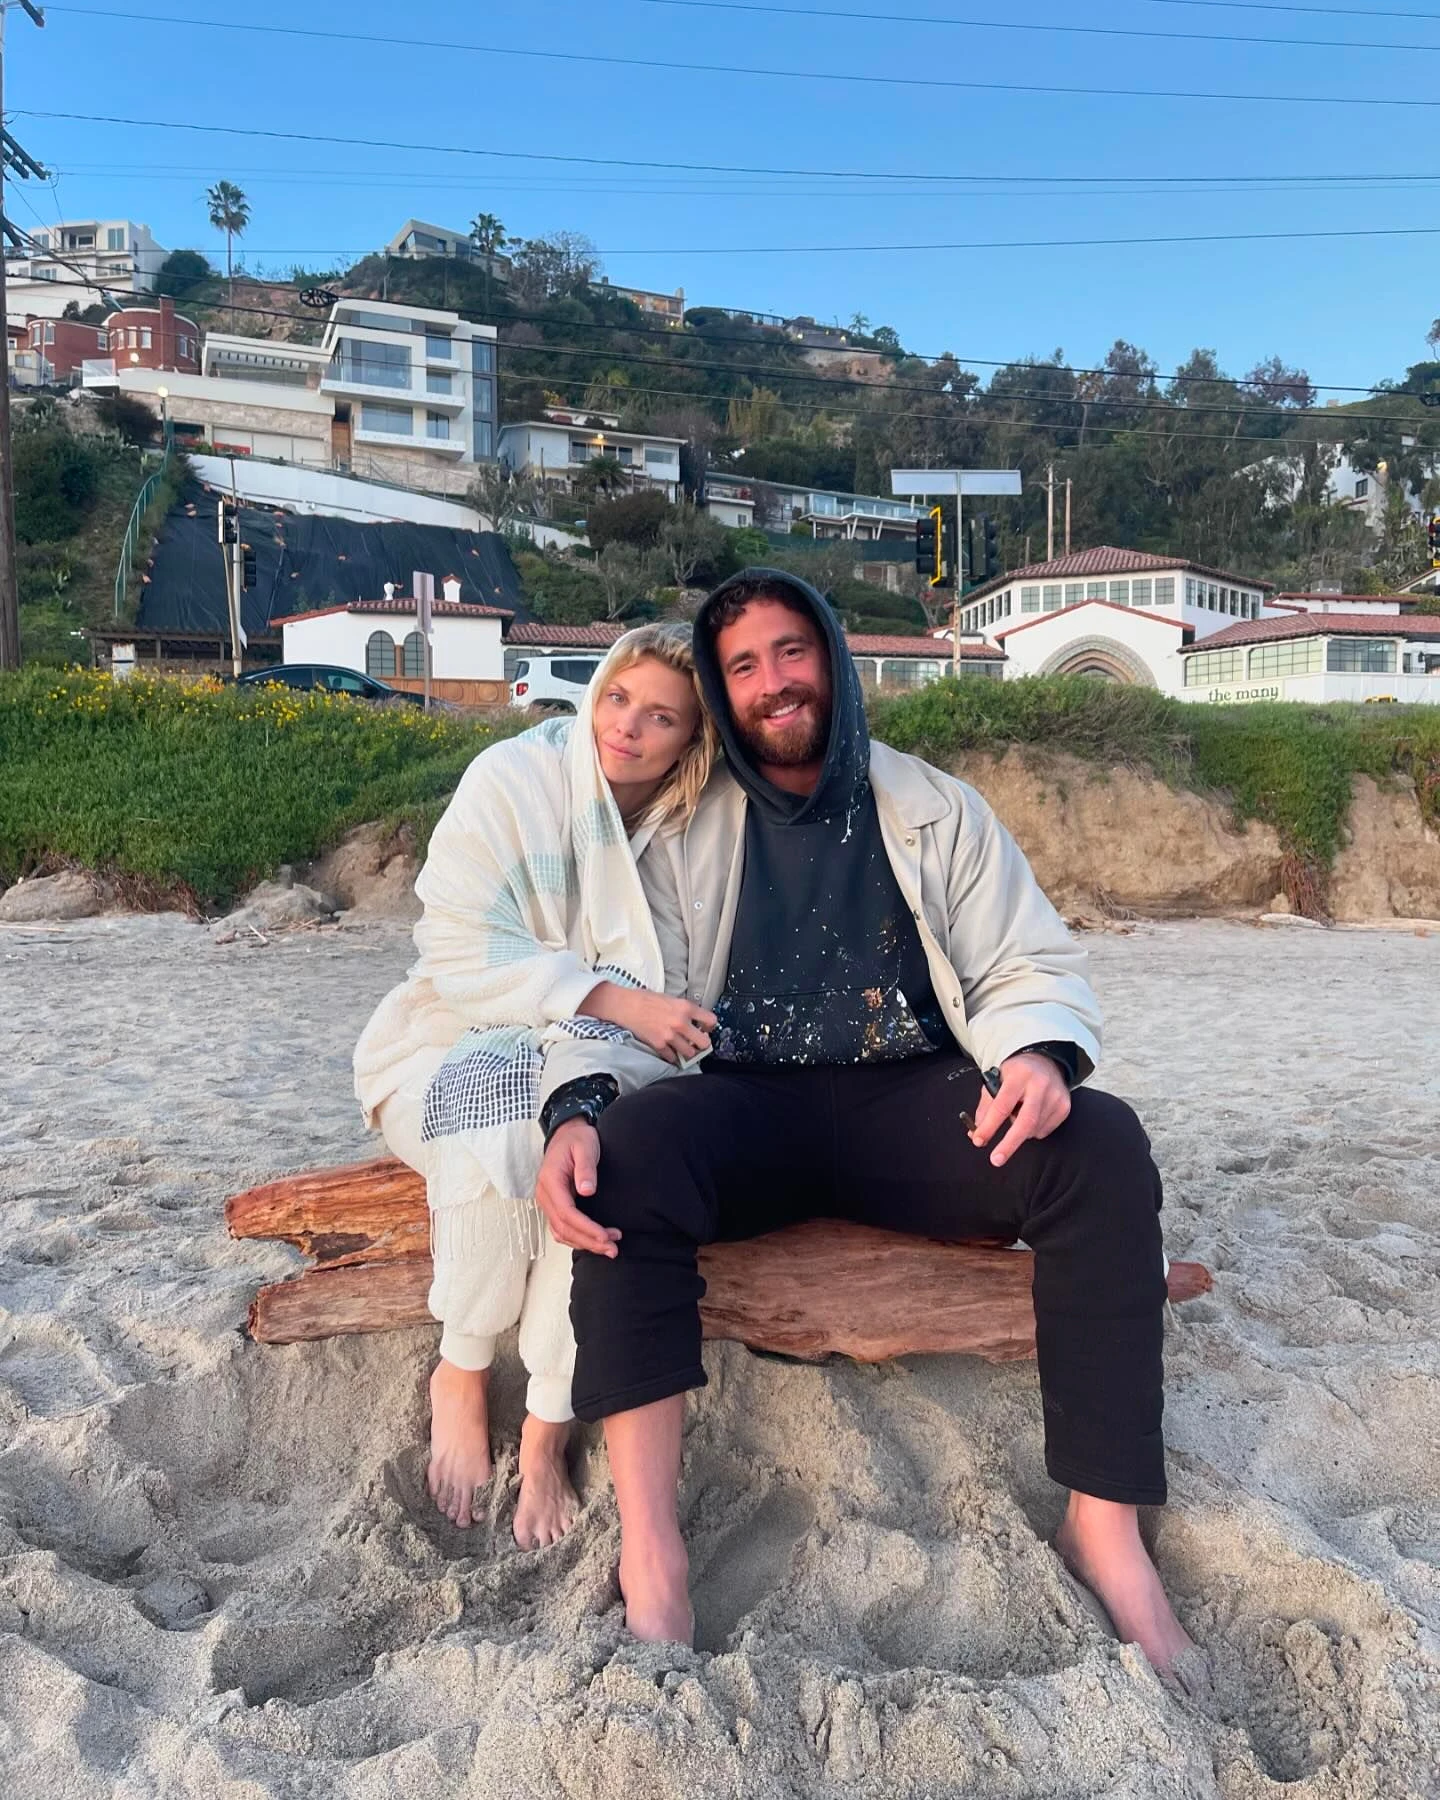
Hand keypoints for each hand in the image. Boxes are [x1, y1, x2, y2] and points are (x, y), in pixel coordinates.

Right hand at [535, 1120, 619, 1256]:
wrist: (567, 1134)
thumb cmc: (577, 1139)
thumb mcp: (585, 1146)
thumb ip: (586, 1168)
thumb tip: (587, 1191)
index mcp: (550, 1180)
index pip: (566, 1213)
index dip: (586, 1228)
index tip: (605, 1236)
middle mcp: (545, 1195)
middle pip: (563, 1228)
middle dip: (589, 1241)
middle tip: (613, 1249)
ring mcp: (548, 1202)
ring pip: (561, 1232)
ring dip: (585, 1243)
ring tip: (610, 1248)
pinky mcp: (555, 1206)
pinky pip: (562, 1229)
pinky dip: (578, 1238)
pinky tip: (595, 1241)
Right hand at [586, 982, 715, 1063]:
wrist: (627, 1005)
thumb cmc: (646, 999)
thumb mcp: (671, 998)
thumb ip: (684, 1009)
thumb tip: (695, 1019)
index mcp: (686, 1008)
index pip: (711, 1020)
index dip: (710, 1026)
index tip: (705, 1028)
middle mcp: (681, 1023)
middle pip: (704, 1042)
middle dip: (702, 1044)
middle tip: (697, 1042)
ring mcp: (670, 1035)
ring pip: (689, 1053)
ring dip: (687, 1051)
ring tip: (683, 1047)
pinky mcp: (659, 1044)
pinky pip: (672, 1057)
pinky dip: (672, 1056)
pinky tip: (669, 1050)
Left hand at [968, 1053, 1070, 1167]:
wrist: (1045, 1061)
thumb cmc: (1016, 1073)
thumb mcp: (997, 1080)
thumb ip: (986, 1106)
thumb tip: (975, 1133)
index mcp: (1018, 1075)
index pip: (1002, 1105)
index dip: (989, 1125)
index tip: (978, 1140)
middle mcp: (1040, 1085)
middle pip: (1025, 1121)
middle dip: (1009, 1143)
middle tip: (996, 1160)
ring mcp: (1055, 1096)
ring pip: (1033, 1129)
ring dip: (1019, 1132)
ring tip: (1016, 1115)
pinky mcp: (1064, 1107)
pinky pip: (1043, 1131)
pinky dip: (1032, 1131)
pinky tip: (1030, 1115)